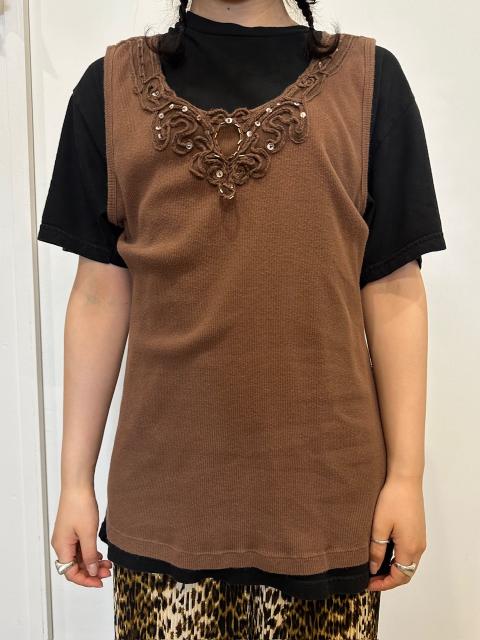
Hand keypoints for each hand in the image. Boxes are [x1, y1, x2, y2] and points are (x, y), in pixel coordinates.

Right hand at [51, 487, 111, 587]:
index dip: (85, 580)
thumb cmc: (80, 506)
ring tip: (107, 564)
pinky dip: (90, 554)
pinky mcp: (72, 531)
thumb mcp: (88, 533)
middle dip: (91, 572)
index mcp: (61, 547)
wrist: (78, 486)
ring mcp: (66, 537)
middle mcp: (61, 544)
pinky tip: (100, 555)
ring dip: (92, 563)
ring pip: (78, 558)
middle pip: (74, 567)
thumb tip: (91, 571)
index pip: (70, 573)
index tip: (100, 582)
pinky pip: (80, 548)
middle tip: (107, 572)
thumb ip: (89, 555)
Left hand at [368, 475, 426, 590]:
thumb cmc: (392, 500)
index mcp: (409, 548)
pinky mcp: (418, 531)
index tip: (368, 584)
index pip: (399, 577)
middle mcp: (418, 547)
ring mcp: (420, 539)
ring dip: (393, 568)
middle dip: (388, 579)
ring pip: (408, 563)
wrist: (406, 479)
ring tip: (374, 566)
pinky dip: (397, 558)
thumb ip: (377, 550)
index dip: (384, 584)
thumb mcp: (379, 527)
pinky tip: (384, 552)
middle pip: (406, 573)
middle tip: (370, 578)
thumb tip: (374, 568)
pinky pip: (409, 552)